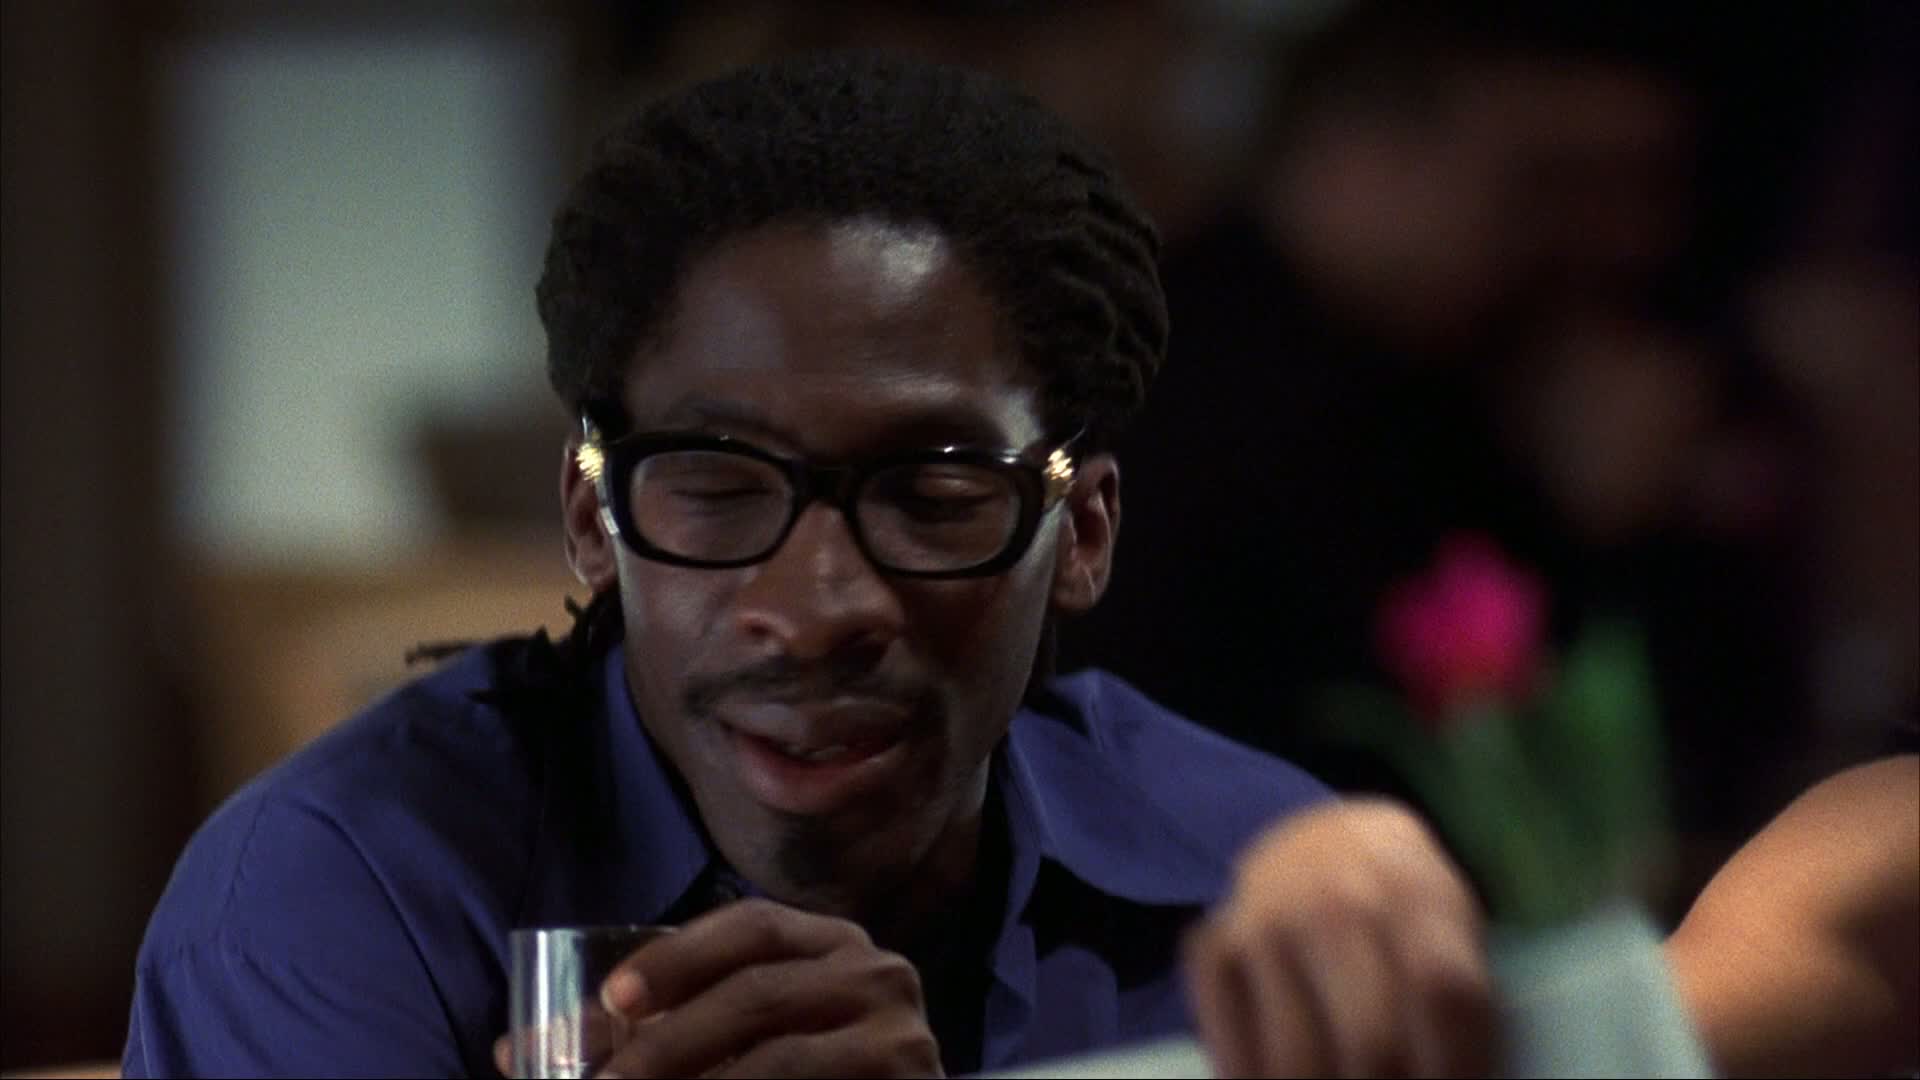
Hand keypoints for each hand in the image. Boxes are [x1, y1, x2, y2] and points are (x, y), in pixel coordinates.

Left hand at [588, 897, 938, 1077]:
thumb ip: (658, 1032)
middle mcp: (876, 973)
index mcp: (832, 942)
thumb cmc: (806, 1073)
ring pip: (780, 1060)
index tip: (613, 997)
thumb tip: (530, 1044)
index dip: (679, 955)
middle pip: (758, 992)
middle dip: (669, 1043)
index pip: (752, 924)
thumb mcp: (737, 1038)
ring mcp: (900, 1035)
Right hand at [1182, 799, 1495, 1077]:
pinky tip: (1287, 1079)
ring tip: (1347, 1079)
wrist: (1319, 841)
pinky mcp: (1212, 950)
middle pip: (1372, 1042)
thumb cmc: (1399, 903)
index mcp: (1413, 893)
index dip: (1457, 1066)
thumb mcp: (1447, 919)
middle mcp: (1334, 903)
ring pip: (1298, 1062)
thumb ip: (1458, 992)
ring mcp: (1265, 926)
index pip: (1443, 994)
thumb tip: (1465, 1077)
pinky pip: (1236, 1057)